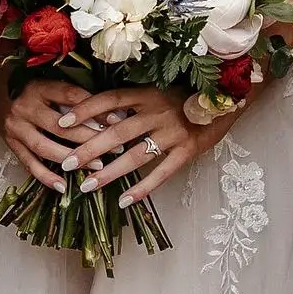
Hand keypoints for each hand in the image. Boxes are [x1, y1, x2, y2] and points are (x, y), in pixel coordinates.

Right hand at [0, 75, 122, 178]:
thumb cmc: (28, 85)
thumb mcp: (49, 82)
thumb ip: (72, 96)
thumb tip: (110, 110)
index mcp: (39, 87)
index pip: (71, 96)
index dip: (95, 109)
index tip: (118, 120)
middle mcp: (25, 107)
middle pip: (60, 126)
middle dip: (90, 138)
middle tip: (115, 147)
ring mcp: (16, 127)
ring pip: (46, 147)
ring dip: (72, 158)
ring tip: (97, 166)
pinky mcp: (10, 143)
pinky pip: (29, 163)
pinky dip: (45, 176)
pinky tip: (63, 186)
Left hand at [65, 84, 223, 205]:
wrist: (230, 100)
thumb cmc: (187, 98)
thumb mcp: (159, 93)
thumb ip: (134, 104)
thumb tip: (99, 118)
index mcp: (148, 93)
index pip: (111, 99)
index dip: (86, 109)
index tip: (62, 122)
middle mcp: (159, 111)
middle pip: (118, 131)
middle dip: (90, 148)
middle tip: (67, 164)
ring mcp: (174, 132)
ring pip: (135, 155)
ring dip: (109, 172)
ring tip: (87, 186)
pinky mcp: (188, 150)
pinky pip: (162, 172)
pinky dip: (142, 187)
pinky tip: (124, 200)